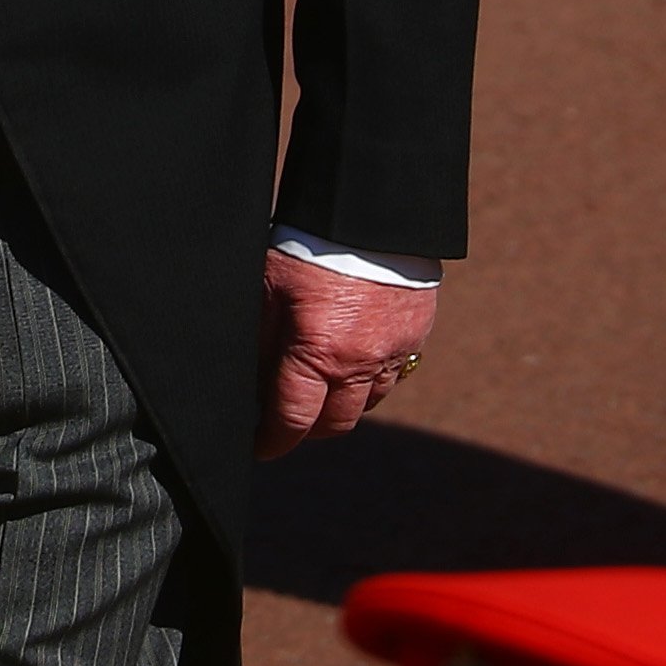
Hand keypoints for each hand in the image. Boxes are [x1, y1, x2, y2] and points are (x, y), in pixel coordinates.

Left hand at [255, 249, 437, 458]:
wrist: (370, 216)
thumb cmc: (306, 247)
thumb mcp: (266, 290)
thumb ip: (261, 342)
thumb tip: (251, 386)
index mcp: (319, 353)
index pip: (293, 418)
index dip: (273, 440)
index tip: (259, 448)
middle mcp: (362, 363)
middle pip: (334, 423)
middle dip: (306, 431)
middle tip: (283, 424)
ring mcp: (394, 353)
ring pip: (365, 404)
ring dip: (339, 407)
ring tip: (314, 395)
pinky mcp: (415, 338)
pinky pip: (390, 377)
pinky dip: (367, 382)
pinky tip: (347, 368)